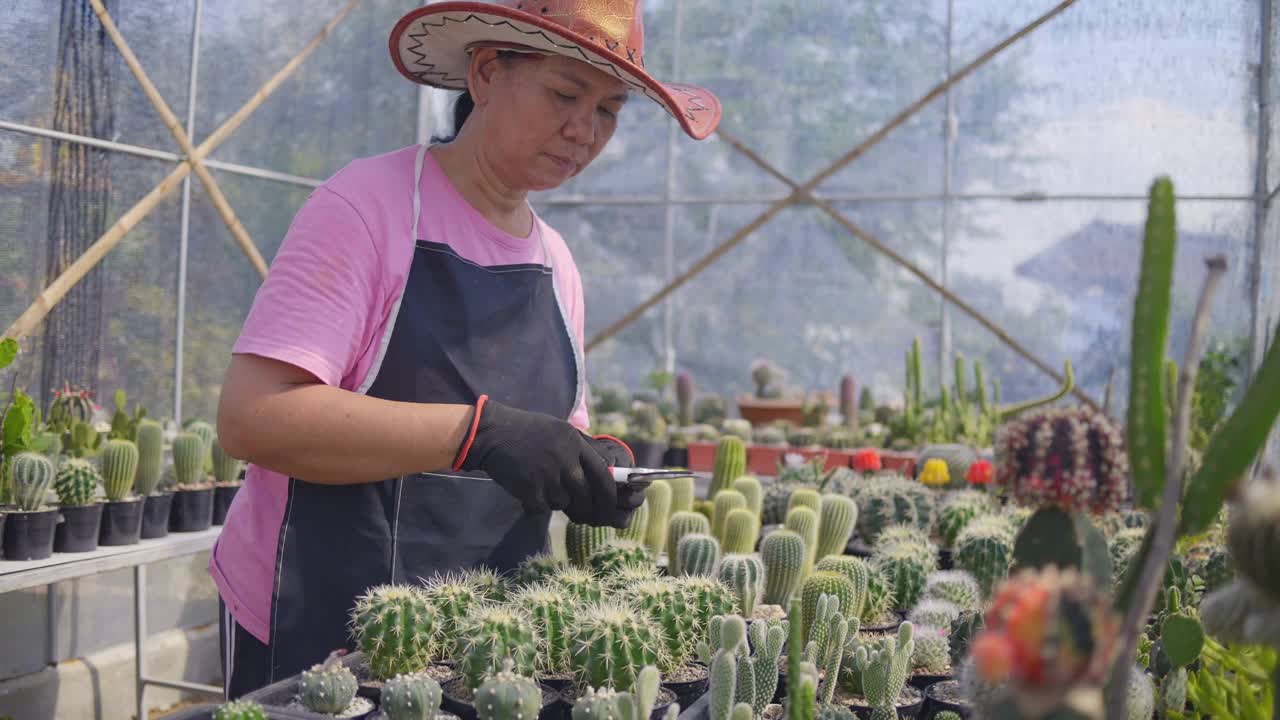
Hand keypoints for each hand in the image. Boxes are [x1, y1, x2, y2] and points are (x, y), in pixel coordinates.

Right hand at [453, 396, 624, 526]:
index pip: (604, 474)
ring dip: (555, 501)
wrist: (491, 433)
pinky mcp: (528, 488)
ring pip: (563, 503)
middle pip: (586, 494)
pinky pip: (542, 508)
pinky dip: (535, 505)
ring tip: (541, 485)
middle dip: (586, 508)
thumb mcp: (560, 429)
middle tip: (582, 512)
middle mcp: (564, 457)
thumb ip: (583, 448)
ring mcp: (546, 474)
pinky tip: (527, 490)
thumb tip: (609, 468)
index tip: (608, 506)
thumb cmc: (527, 432)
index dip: (609, 494)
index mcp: (574, 441)